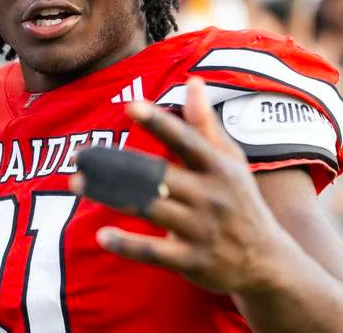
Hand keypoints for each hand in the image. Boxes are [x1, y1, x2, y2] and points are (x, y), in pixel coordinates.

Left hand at [71, 77, 289, 293]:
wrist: (267, 262)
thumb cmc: (240, 199)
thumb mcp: (230, 159)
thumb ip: (205, 123)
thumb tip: (193, 80)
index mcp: (218, 167)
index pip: (185, 140)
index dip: (158, 123)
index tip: (130, 106)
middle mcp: (210, 196)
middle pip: (155, 174)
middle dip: (115, 164)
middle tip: (79, 156)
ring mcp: (202, 230)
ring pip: (148, 208)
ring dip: (108, 196)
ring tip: (75, 184)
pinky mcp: (192, 261)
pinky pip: (155, 252)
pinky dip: (128, 244)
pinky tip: (101, 234)